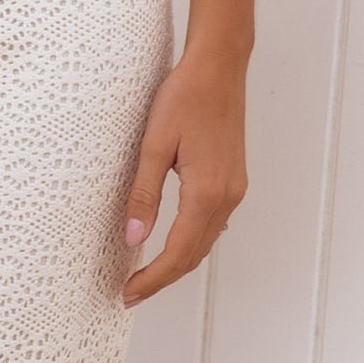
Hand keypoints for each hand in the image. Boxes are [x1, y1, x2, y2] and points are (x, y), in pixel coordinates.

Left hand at [121, 44, 248, 305]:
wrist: (219, 68)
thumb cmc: (185, 97)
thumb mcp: (154, 145)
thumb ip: (144, 195)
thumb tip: (133, 238)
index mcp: (206, 192)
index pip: (177, 252)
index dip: (153, 279)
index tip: (128, 294)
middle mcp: (226, 197)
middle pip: (194, 255)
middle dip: (163, 278)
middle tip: (131, 293)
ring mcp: (234, 190)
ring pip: (206, 242)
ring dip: (178, 263)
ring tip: (147, 275)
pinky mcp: (234, 181)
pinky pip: (213, 224)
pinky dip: (192, 243)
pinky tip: (174, 244)